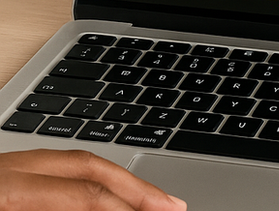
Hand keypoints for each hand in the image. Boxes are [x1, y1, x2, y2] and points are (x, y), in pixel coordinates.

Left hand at [0, 149, 186, 210]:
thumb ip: (76, 206)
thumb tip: (120, 208)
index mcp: (7, 188)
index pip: (88, 192)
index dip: (130, 206)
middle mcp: (10, 166)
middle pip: (90, 164)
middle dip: (138, 185)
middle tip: (174, 204)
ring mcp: (6, 163)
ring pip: (76, 161)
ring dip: (119, 179)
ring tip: (150, 199)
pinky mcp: (4, 167)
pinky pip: (56, 167)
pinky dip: (91, 180)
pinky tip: (111, 195)